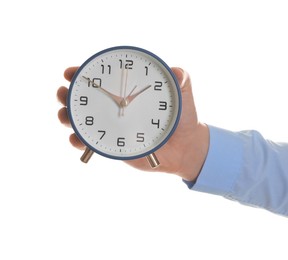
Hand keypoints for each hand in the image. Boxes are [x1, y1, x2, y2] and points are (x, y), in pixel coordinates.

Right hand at [57, 67, 208, 180]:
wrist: (185, 147)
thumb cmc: (184, 119)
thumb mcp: (184, 96)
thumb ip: (181, 80)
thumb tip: (175, 71)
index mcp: (128, 93)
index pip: (102, 80)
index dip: (83, 74)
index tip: (71, 72)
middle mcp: (116, 108)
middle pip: (85, 100)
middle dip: (68, 95)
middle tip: (64, 93)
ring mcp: (112, 127)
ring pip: (82, 121)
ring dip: (68, 117)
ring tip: (65, 116)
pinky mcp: (113, 145)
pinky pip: (91, 144)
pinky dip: (79, 142)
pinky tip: (77, 140)